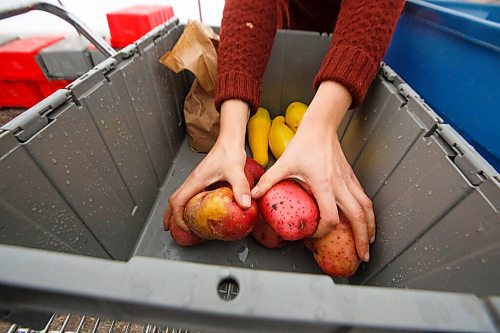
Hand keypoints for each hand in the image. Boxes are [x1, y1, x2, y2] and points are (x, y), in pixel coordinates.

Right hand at [165, 99, 250, 230]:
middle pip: (173, 201)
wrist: (230, 140)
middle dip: (170, 216)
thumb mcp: (236, 171)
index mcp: (196, 180)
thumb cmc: (230, 152)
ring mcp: (196, 179)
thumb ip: (240, 188)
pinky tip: (195, 210)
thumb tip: (245, 205)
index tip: (187, 228)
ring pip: (179, 196)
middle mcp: (193, 180)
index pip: (178, 202)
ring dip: (176, 210)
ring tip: (180, 224)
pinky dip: (186, 204)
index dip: (178, 218)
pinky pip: (188, 193)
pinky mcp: (202, 178)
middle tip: (171, 229)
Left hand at [251, 81, 374, 260]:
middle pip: (357, 217)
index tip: (312, 235)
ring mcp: (348, 181)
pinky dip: (366, 212)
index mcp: (324, 184)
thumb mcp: (283, 163)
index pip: (329, 217)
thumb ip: (268, 182)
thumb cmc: (304, 143)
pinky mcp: (351, 176)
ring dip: (369, 227)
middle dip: (361, 239)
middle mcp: (340, 185)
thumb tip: (252, 197)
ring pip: (366, 208)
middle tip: (362, 256)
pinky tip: (364, 220)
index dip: (322, 232)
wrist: (320, 126)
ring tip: (369, 242)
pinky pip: (363, 197)